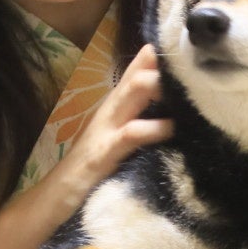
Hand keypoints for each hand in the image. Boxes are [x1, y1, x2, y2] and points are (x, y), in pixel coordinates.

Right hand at [45, 44, 173, 214]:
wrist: (53, 201)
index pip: (136, 73)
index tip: (187, 48)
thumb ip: (139, 127)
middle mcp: (110, 112)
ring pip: (133, 93)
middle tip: (194, 61)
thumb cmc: (89, 175)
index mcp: (114, 109)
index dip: (157, 57)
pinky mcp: (103, 154)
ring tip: (187, 85)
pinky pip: (131, 134)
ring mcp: (105, 131)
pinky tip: (172, 127)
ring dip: (158, 84)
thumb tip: (174, 117)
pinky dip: (154, 129)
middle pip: (137, 75)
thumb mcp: (119, 145)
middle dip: (163, 65)